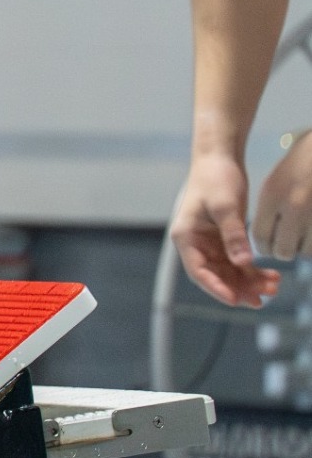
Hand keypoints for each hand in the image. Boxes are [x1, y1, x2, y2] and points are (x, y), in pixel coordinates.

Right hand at [172, 153, 278, 307]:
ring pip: (228, 271)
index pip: (198, 271)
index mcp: (186, 236)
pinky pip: (237, 260)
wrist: (219, 158)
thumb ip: (234, 236)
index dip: (216, 288)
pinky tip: (270, 275)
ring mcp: (209, 242)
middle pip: (215, 275)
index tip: (235, 300)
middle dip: (238, 288)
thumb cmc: (215, 178)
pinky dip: (252, 269)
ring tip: (272, 288)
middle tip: (261, 300)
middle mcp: (195, 243)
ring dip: (248, 281)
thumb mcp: (226, 207)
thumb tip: (243, 263)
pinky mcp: (223, 237)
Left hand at [256, 131, 311, 261]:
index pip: (260, 237)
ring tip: (304, 238)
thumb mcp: (276, 182)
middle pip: (283, 250)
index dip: (264, 247)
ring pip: (307, 252)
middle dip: (284, 251)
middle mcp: (295, 207)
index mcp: (274, 196)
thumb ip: (270, 209)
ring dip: (304, 249)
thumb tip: (267, 236)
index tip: (268, 247)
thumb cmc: (301, 162)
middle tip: (288, 245)